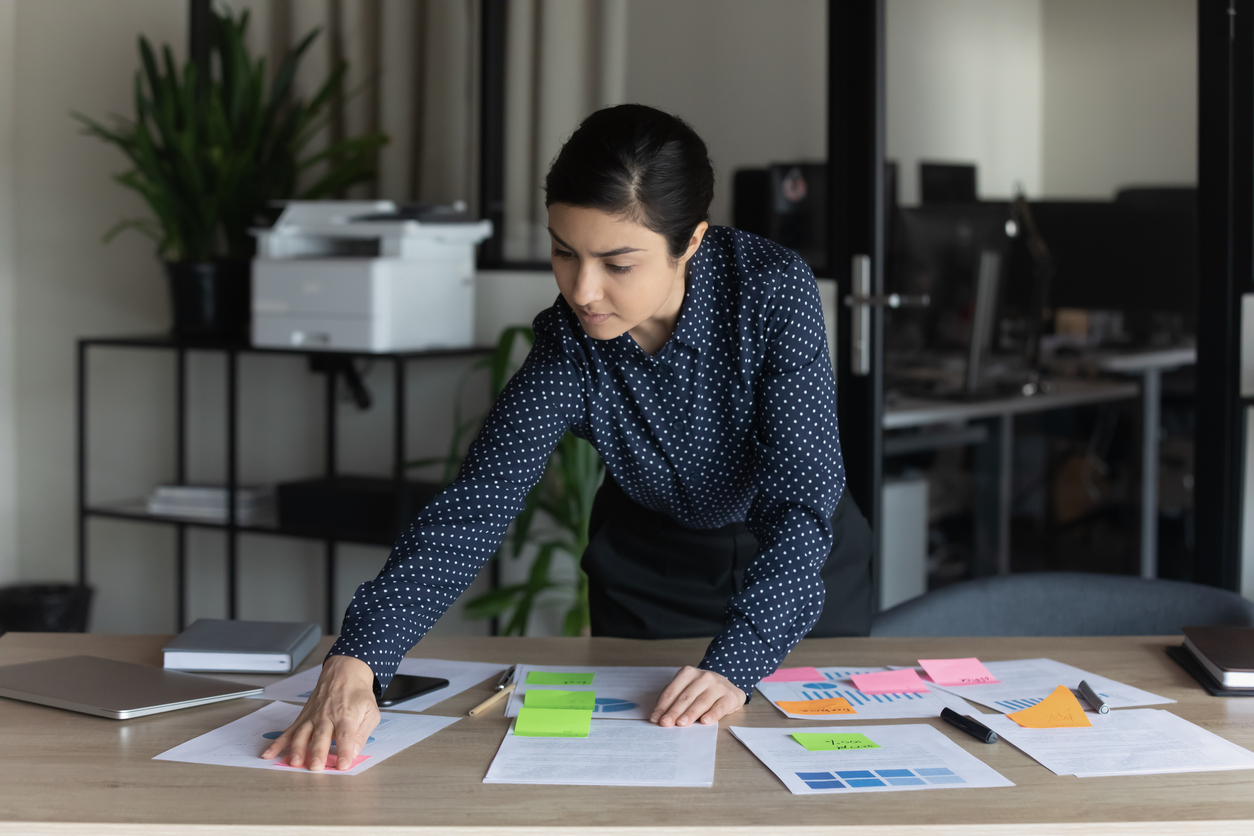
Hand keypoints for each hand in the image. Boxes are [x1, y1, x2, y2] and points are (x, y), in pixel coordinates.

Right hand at [260, 654, 379, 770]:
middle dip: (317, 752)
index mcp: (347, 716)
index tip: (343, 765)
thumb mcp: (371, 712)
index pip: (345, 736)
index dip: (344, 751)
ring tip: (294, 763)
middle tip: (315, 767)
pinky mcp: (303, 719)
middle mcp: (327, 717)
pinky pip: (289, 732)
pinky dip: (278, 743)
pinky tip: (269, 754)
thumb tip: (355, 753)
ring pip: (302, 734)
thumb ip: (362, 734)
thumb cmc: (357, 694)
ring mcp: (312, 718)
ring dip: (297, 749)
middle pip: (321, 736)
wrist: (344, 673)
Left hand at [650, 665, 745, 727]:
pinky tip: (705, 721)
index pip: (672, 691)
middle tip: (665, 723)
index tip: (655, 719)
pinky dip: (712, 714)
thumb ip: (673, 699)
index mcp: (688, 673)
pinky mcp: (730, 696)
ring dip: (690, 714)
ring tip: (681, 723)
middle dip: (674, 711)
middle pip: (685, 697)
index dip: (663, 706)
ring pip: (701, 701)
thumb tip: (659, 716)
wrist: (728, 688)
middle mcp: (704, 677)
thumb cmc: (701, 690)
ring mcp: (718, 686)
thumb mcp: (686, 689)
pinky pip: (720, 707)